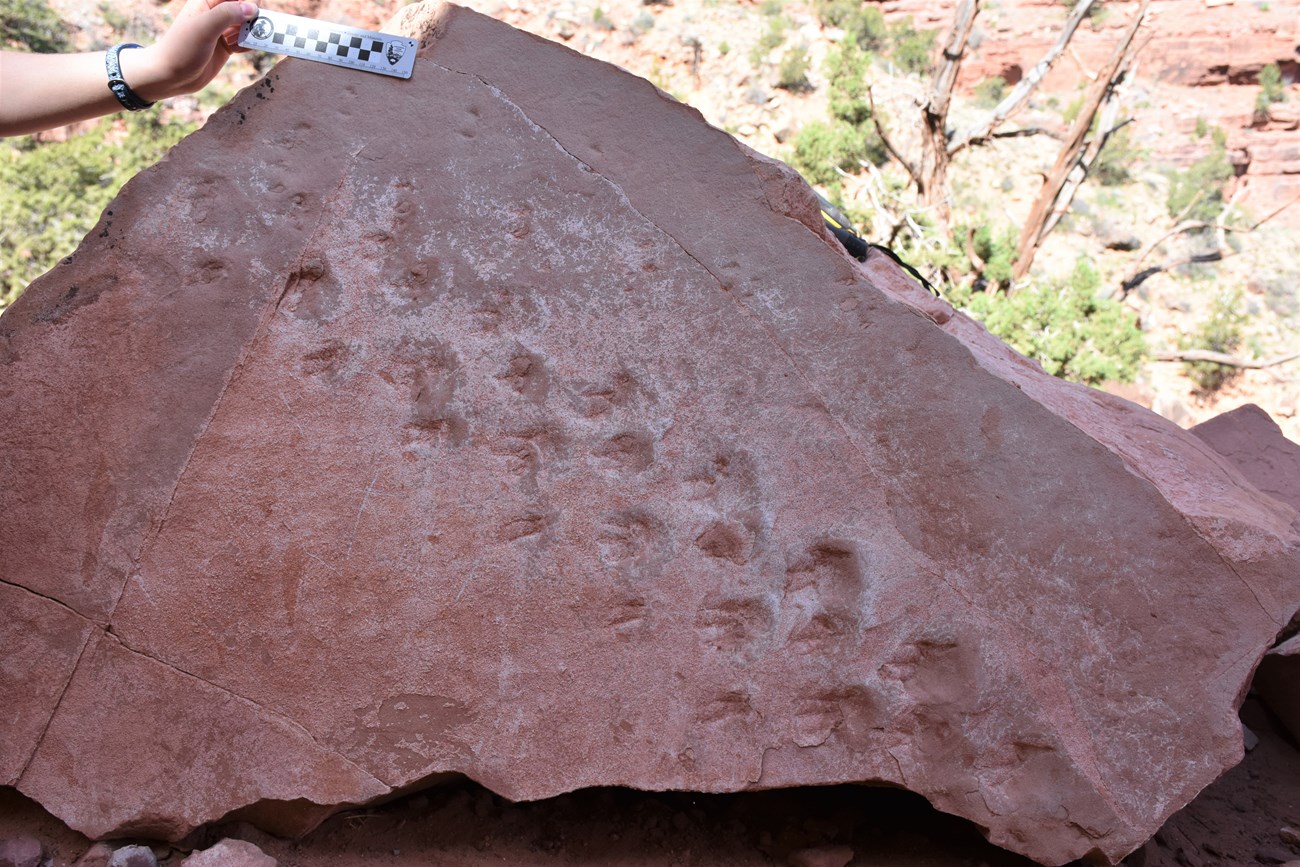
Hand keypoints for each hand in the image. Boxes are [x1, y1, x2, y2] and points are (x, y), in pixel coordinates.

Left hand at [122, 0, 259, 102]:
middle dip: (254, 17)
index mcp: (206, 2)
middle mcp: (214, 14)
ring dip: (254, 32)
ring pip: (245, 25)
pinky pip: (243, 41)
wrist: (170, 76)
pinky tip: (251, 48)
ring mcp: (220, 31)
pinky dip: (250, 44)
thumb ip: (227, 14)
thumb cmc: (182, 49)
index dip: (247, 2)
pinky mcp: (225, 47)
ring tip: (258, 40)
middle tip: (262, 28)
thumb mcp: (204, 27)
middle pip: (242, 9)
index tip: (255, 13)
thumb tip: (252, 8)